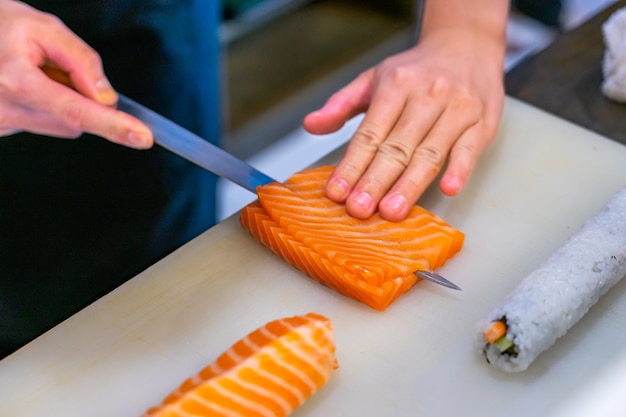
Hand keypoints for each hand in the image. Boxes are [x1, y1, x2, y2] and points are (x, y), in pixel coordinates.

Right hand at [0, 0, 151, 147]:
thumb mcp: (41, 27)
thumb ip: (80, 60)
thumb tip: (107, 97)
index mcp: (17, 82)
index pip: (77, 111)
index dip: (113, 125)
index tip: (142, 138)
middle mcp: (6, 110)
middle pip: (73, 122)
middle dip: (80, 100)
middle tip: (56, 69)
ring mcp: (0, 124)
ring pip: (59, 125)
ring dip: (59, 102)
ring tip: (31, 73)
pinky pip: (39, 125)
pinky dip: (42, 107)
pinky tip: (20, 85)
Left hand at [303, 3, 506, 220]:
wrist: (467, 44)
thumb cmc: (416, 70)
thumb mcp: (374, 77)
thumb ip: (342, 103)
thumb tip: (310, 125)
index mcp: (396, 84)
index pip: (369, 133)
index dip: (351, 164)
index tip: (337, 192)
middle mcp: (427, 94)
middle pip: (397, 147)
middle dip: (375, 180)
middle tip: (359, 209)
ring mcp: (458, 108)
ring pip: (429, 153)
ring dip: (409, 185)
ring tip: (391, 211)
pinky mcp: (483, 121)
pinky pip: (470, 148)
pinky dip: (460, 169)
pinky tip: (448, 189)